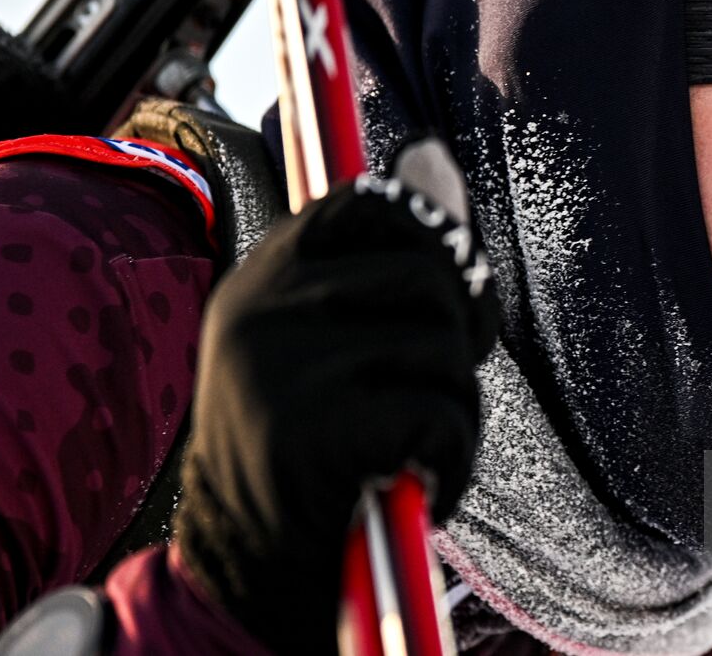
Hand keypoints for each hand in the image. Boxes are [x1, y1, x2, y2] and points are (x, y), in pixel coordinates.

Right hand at [173, 171, 497, 653]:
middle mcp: (264, 306)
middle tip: (455, 374)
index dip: (436, 238)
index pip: (373, 202)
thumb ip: (375, 256)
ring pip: (443, 349)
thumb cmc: (304, 441)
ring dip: (459, 404)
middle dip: (467, 327)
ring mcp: (284, 365)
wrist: (244, 561)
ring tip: (422, 443)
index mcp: (265, 273)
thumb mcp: (317, 336)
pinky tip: (421, 483)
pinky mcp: (316, 428)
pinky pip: (441, 414)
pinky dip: (454, 457)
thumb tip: (435, 150)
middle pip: (429, 274)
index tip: (450, 293)